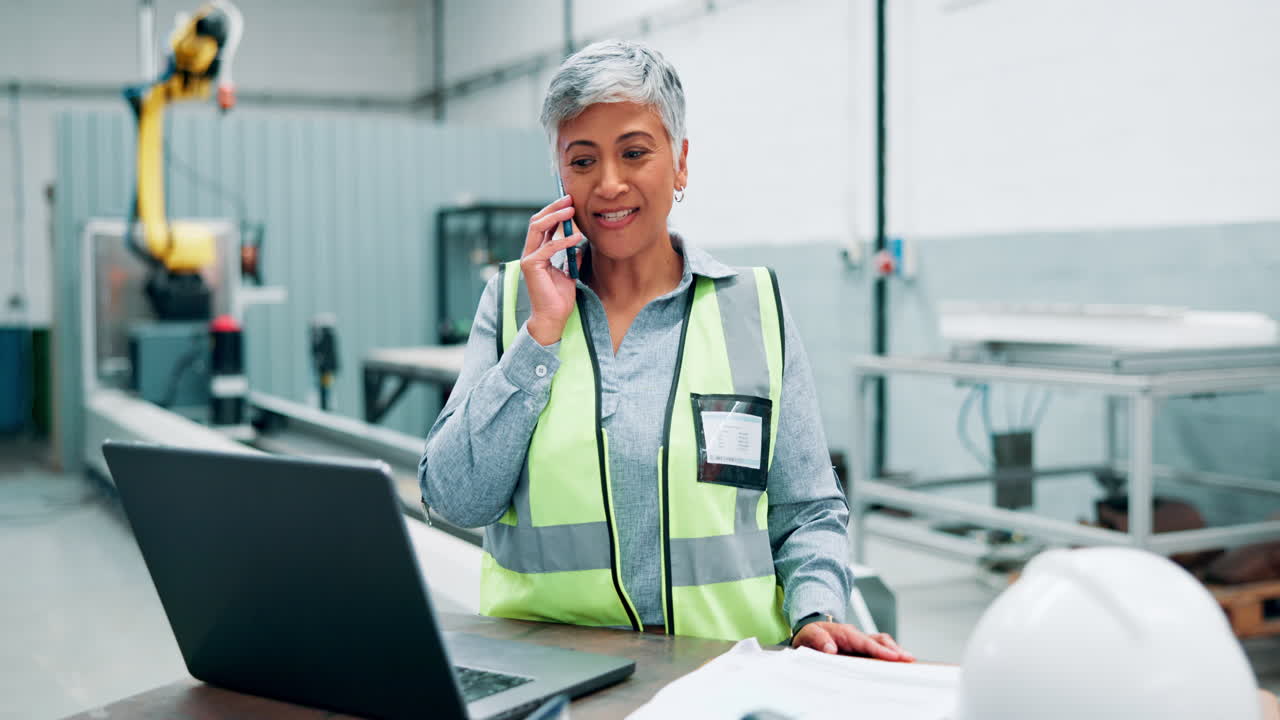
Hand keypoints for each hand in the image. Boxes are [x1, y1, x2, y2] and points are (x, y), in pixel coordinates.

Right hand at [520, 195, 585, 345]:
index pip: (543, 225)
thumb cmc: (560, 298)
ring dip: (555, 216)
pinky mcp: (531, 265)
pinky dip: (563, 240)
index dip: (555, 212)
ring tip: (571, 210)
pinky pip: (549, 247)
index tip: (571, 203)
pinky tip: (577, 237)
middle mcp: (530, 253)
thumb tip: (579, 243)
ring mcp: (529, 258)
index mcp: (538, 253)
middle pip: (537, 221)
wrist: (553, 317)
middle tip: (570, 199)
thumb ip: (571, 257)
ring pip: (537, 227)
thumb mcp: (570, 272)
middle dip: (553, 208)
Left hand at [791, 622, 914, 662]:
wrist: (810, 631)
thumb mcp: (809, 635)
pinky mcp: (862, 648)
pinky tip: (897, 664)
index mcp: (845, 633)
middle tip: (909, 659)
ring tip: (909, 662)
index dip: (880, 650)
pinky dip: (890, 655)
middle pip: (880, 640)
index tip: (894, 657)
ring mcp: (861, 642)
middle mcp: (857, 636)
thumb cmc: (811, 634)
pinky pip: (878, 650)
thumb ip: (818, 640)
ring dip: (896, 652)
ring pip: (883, 644)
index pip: (866, 642)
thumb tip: (830, 649)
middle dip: (896, 650)